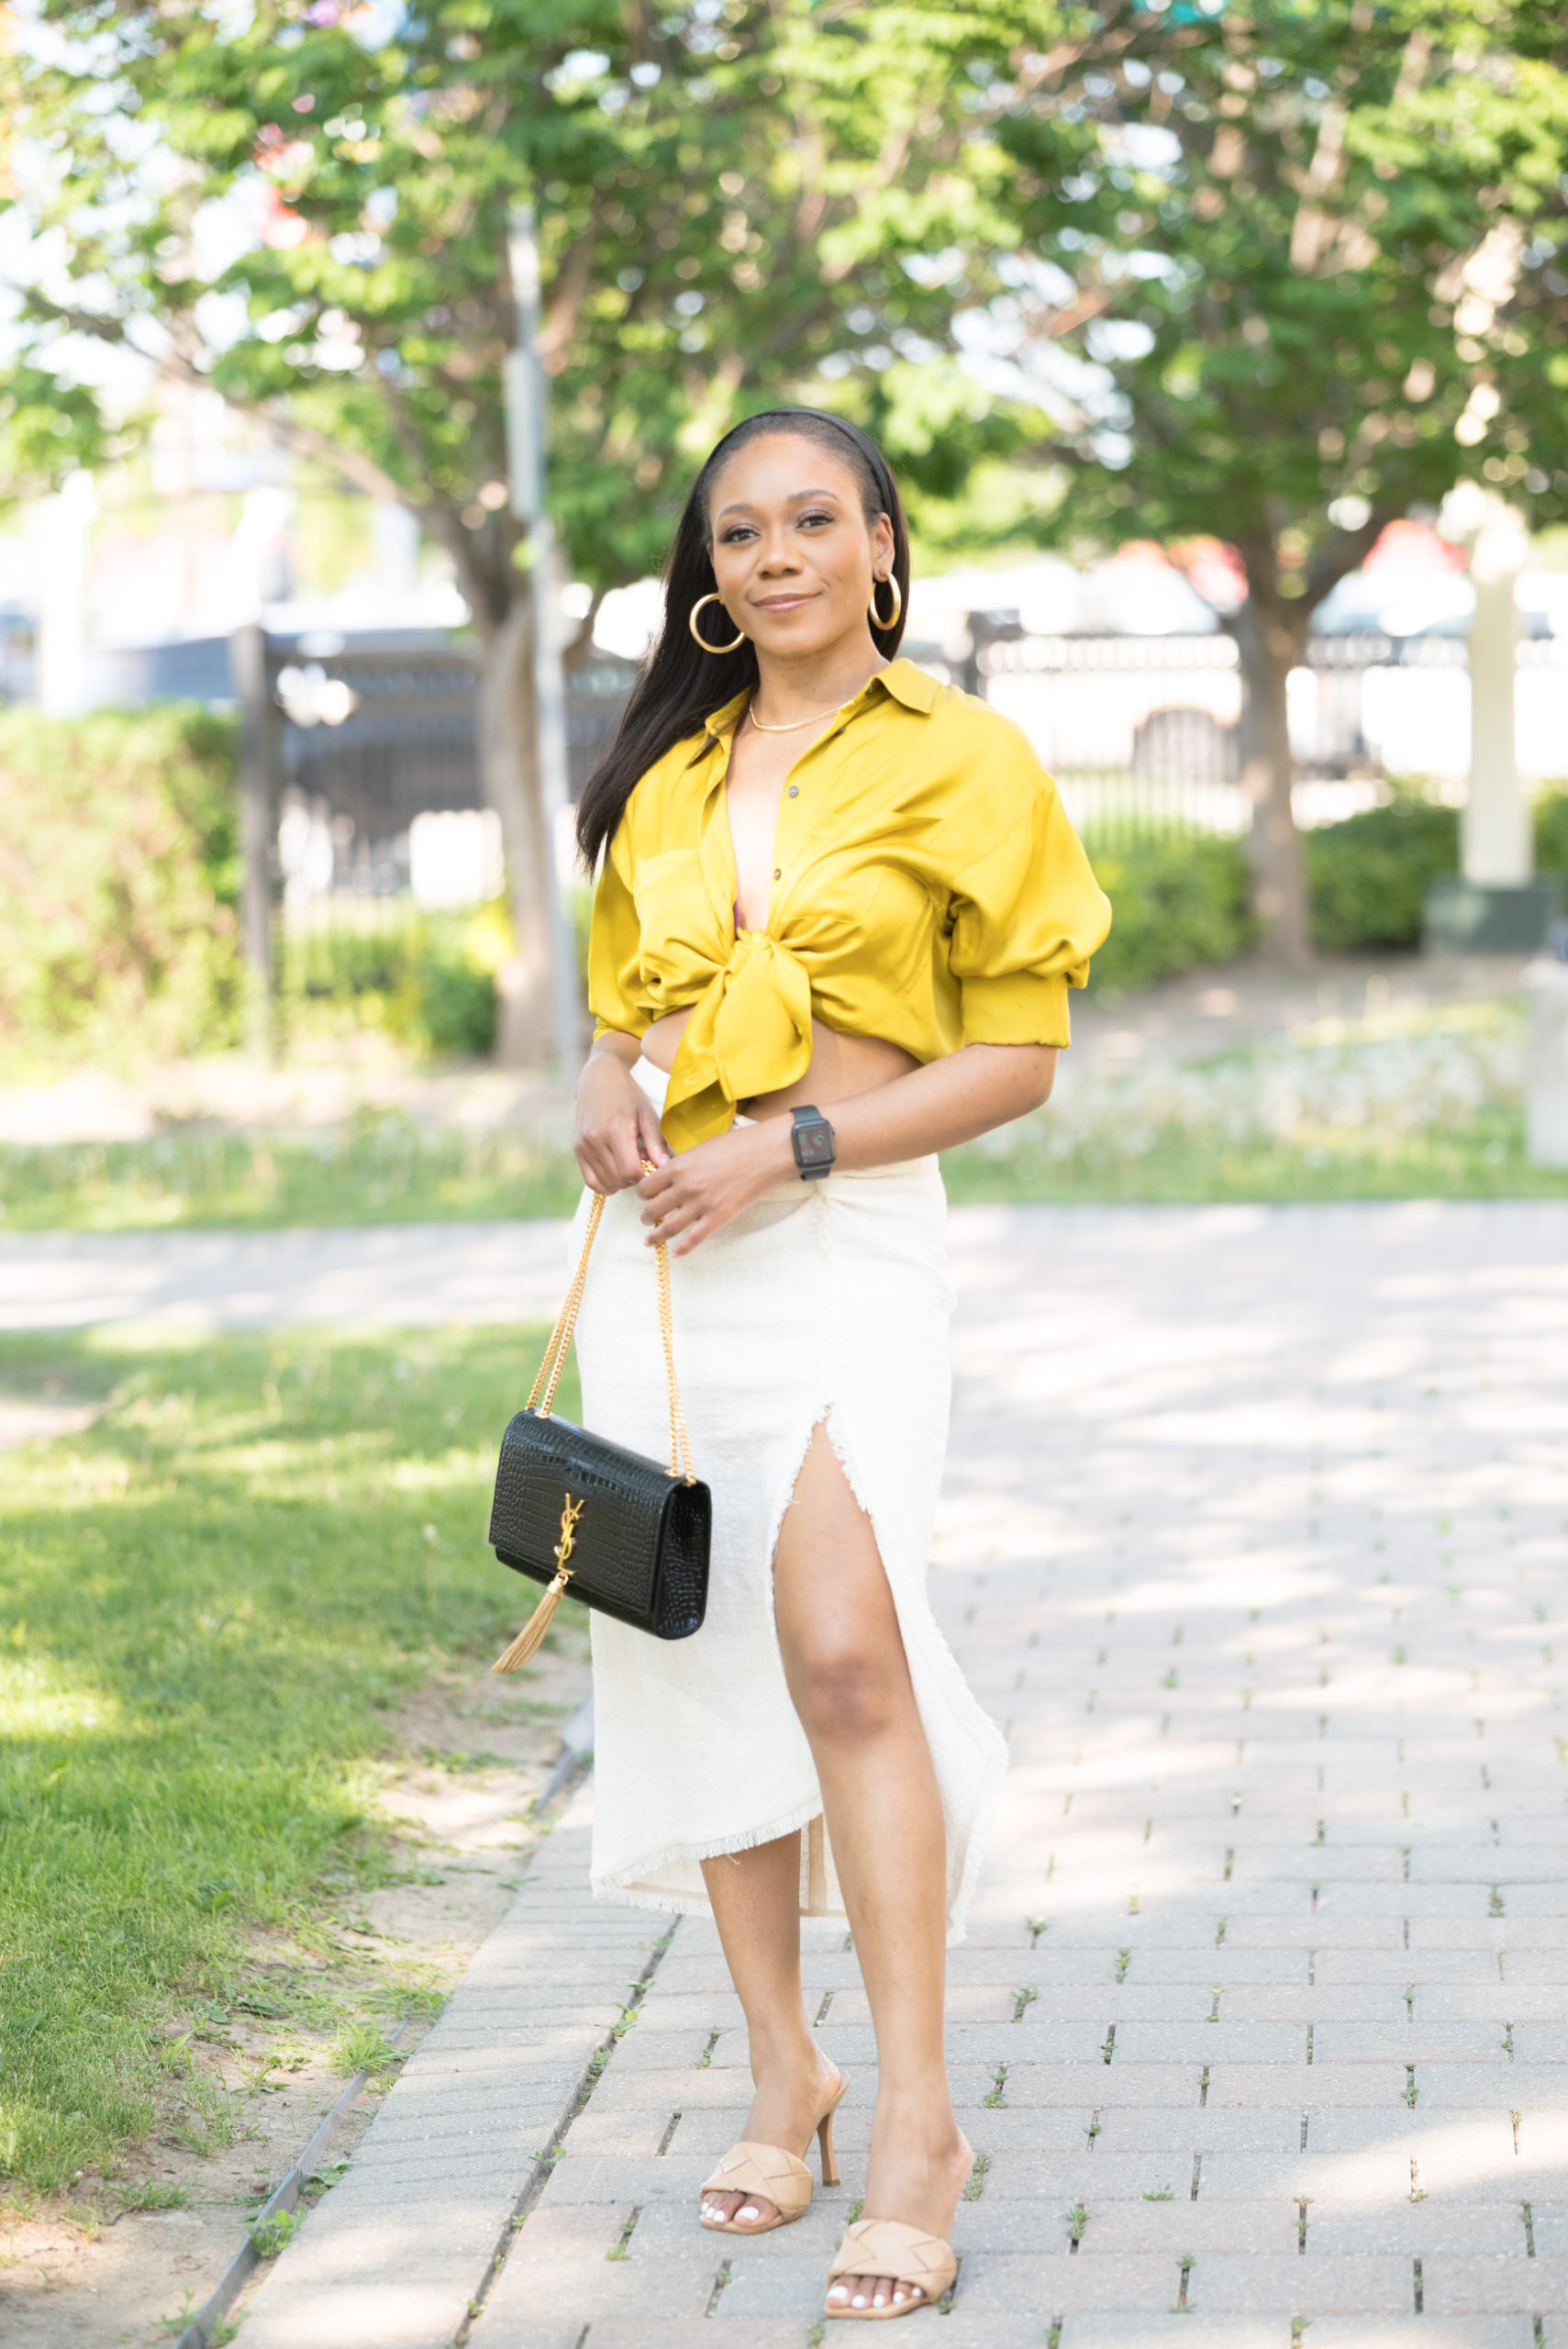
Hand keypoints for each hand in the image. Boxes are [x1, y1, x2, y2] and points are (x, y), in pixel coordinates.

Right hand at [574, 1050, 670, 1193]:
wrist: (599, 1078)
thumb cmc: (628, 1095)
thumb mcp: (647, 1114)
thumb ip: (656, 1143)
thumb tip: (665, 1168)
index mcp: (616, 1129)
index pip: (630, 1172)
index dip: (644, 1176)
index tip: (651, 1165)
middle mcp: (596, 1139)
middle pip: (618, 1180)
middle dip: (633, 1179)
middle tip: (641, 1162)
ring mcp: (583, 1145)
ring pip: (604, 1184)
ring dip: (620, 1181)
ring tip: (628, 1163)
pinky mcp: (577, 1148)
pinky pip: (590, 1181)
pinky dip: (605, 1184)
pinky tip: (616, 1172)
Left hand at [635, 1120, 792, 1254]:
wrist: (767, 1153)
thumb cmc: (737, 1145)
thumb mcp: (701, 1148)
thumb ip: (683, 1165)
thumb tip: (670, 1178)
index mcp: (679, 1166)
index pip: (646, 1186)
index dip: (642, 1193)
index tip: (644, 1196)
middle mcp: (685, 1187)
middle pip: (653, 1209)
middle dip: (646, 1216)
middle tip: (646, 1218)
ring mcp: (701, 1204)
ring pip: (668, 1228)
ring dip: (656, 1236)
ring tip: (651, 1239)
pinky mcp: (718, 1218)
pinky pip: (693, 1239)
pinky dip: (682, 1249)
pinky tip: (675, 1253)